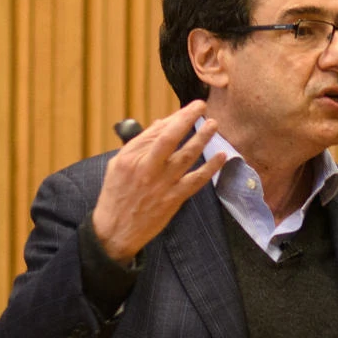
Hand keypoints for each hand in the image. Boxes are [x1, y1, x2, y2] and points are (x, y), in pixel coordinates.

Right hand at [91, 100, 226, 262]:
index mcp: (130, 158)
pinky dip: (211, 168)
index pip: (156, 132)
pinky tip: (222, 156)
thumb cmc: (115, 196)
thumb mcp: (117, 165)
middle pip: (170, 138)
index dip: (175, 118)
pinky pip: (196, 180)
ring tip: (214, 124)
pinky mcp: (173, 199)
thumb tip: (160, 124)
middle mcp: (147, 168)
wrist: (115, 231)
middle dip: (187, 119)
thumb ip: (139, 144)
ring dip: (202, 138)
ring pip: (187, 156)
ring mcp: (162, 184)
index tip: (188, 109)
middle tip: (202, 106)